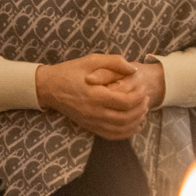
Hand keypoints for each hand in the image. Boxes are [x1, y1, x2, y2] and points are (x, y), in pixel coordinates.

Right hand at [36, 54, 151, 139]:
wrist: (48, 87)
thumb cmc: (70, 71)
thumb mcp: (92, 60)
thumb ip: (114, 62)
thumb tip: (134, 69)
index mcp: (95, 95)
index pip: (124, 102)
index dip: (138, 97)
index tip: (143, 89)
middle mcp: (93, 112)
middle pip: (125, 118)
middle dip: (140, 110)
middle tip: (146, 100)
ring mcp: (90, 122)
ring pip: (120, 129)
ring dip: (135, 122)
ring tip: (142, 111)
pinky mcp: (89, 126)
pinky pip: (110, 135)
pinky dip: (125, 133)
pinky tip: (133, 124)